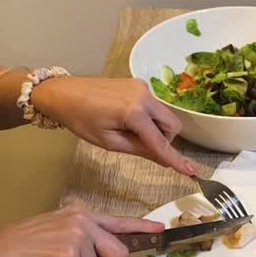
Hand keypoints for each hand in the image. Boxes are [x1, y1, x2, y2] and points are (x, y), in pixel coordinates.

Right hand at [0, 203, 163, 256]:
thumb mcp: (61, 228)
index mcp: (83, 213)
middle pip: (116, 253)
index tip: (160, 230)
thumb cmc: (31, 245)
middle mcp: (84, 221)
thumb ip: (86, 235)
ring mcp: (78, 237)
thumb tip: (108, 253)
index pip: (119, 221)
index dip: (142, 227)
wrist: (4, 251)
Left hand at [32, 76, 197, 175]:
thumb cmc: (81, 120)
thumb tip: (163, 159)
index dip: (175, 159)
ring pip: (164, 115)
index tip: (192, 172)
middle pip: (172, 126)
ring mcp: (143, 87)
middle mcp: (145, 96)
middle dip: (163, 140)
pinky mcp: (138, 84)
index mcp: (135, 112)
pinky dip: (147, 118)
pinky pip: (154, 106)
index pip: (161, 142)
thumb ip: (139, 149)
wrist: (64, 93)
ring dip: (155, 128)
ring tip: (127, 131)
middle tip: (139, 146)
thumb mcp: (109, 142)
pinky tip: (125, 119)